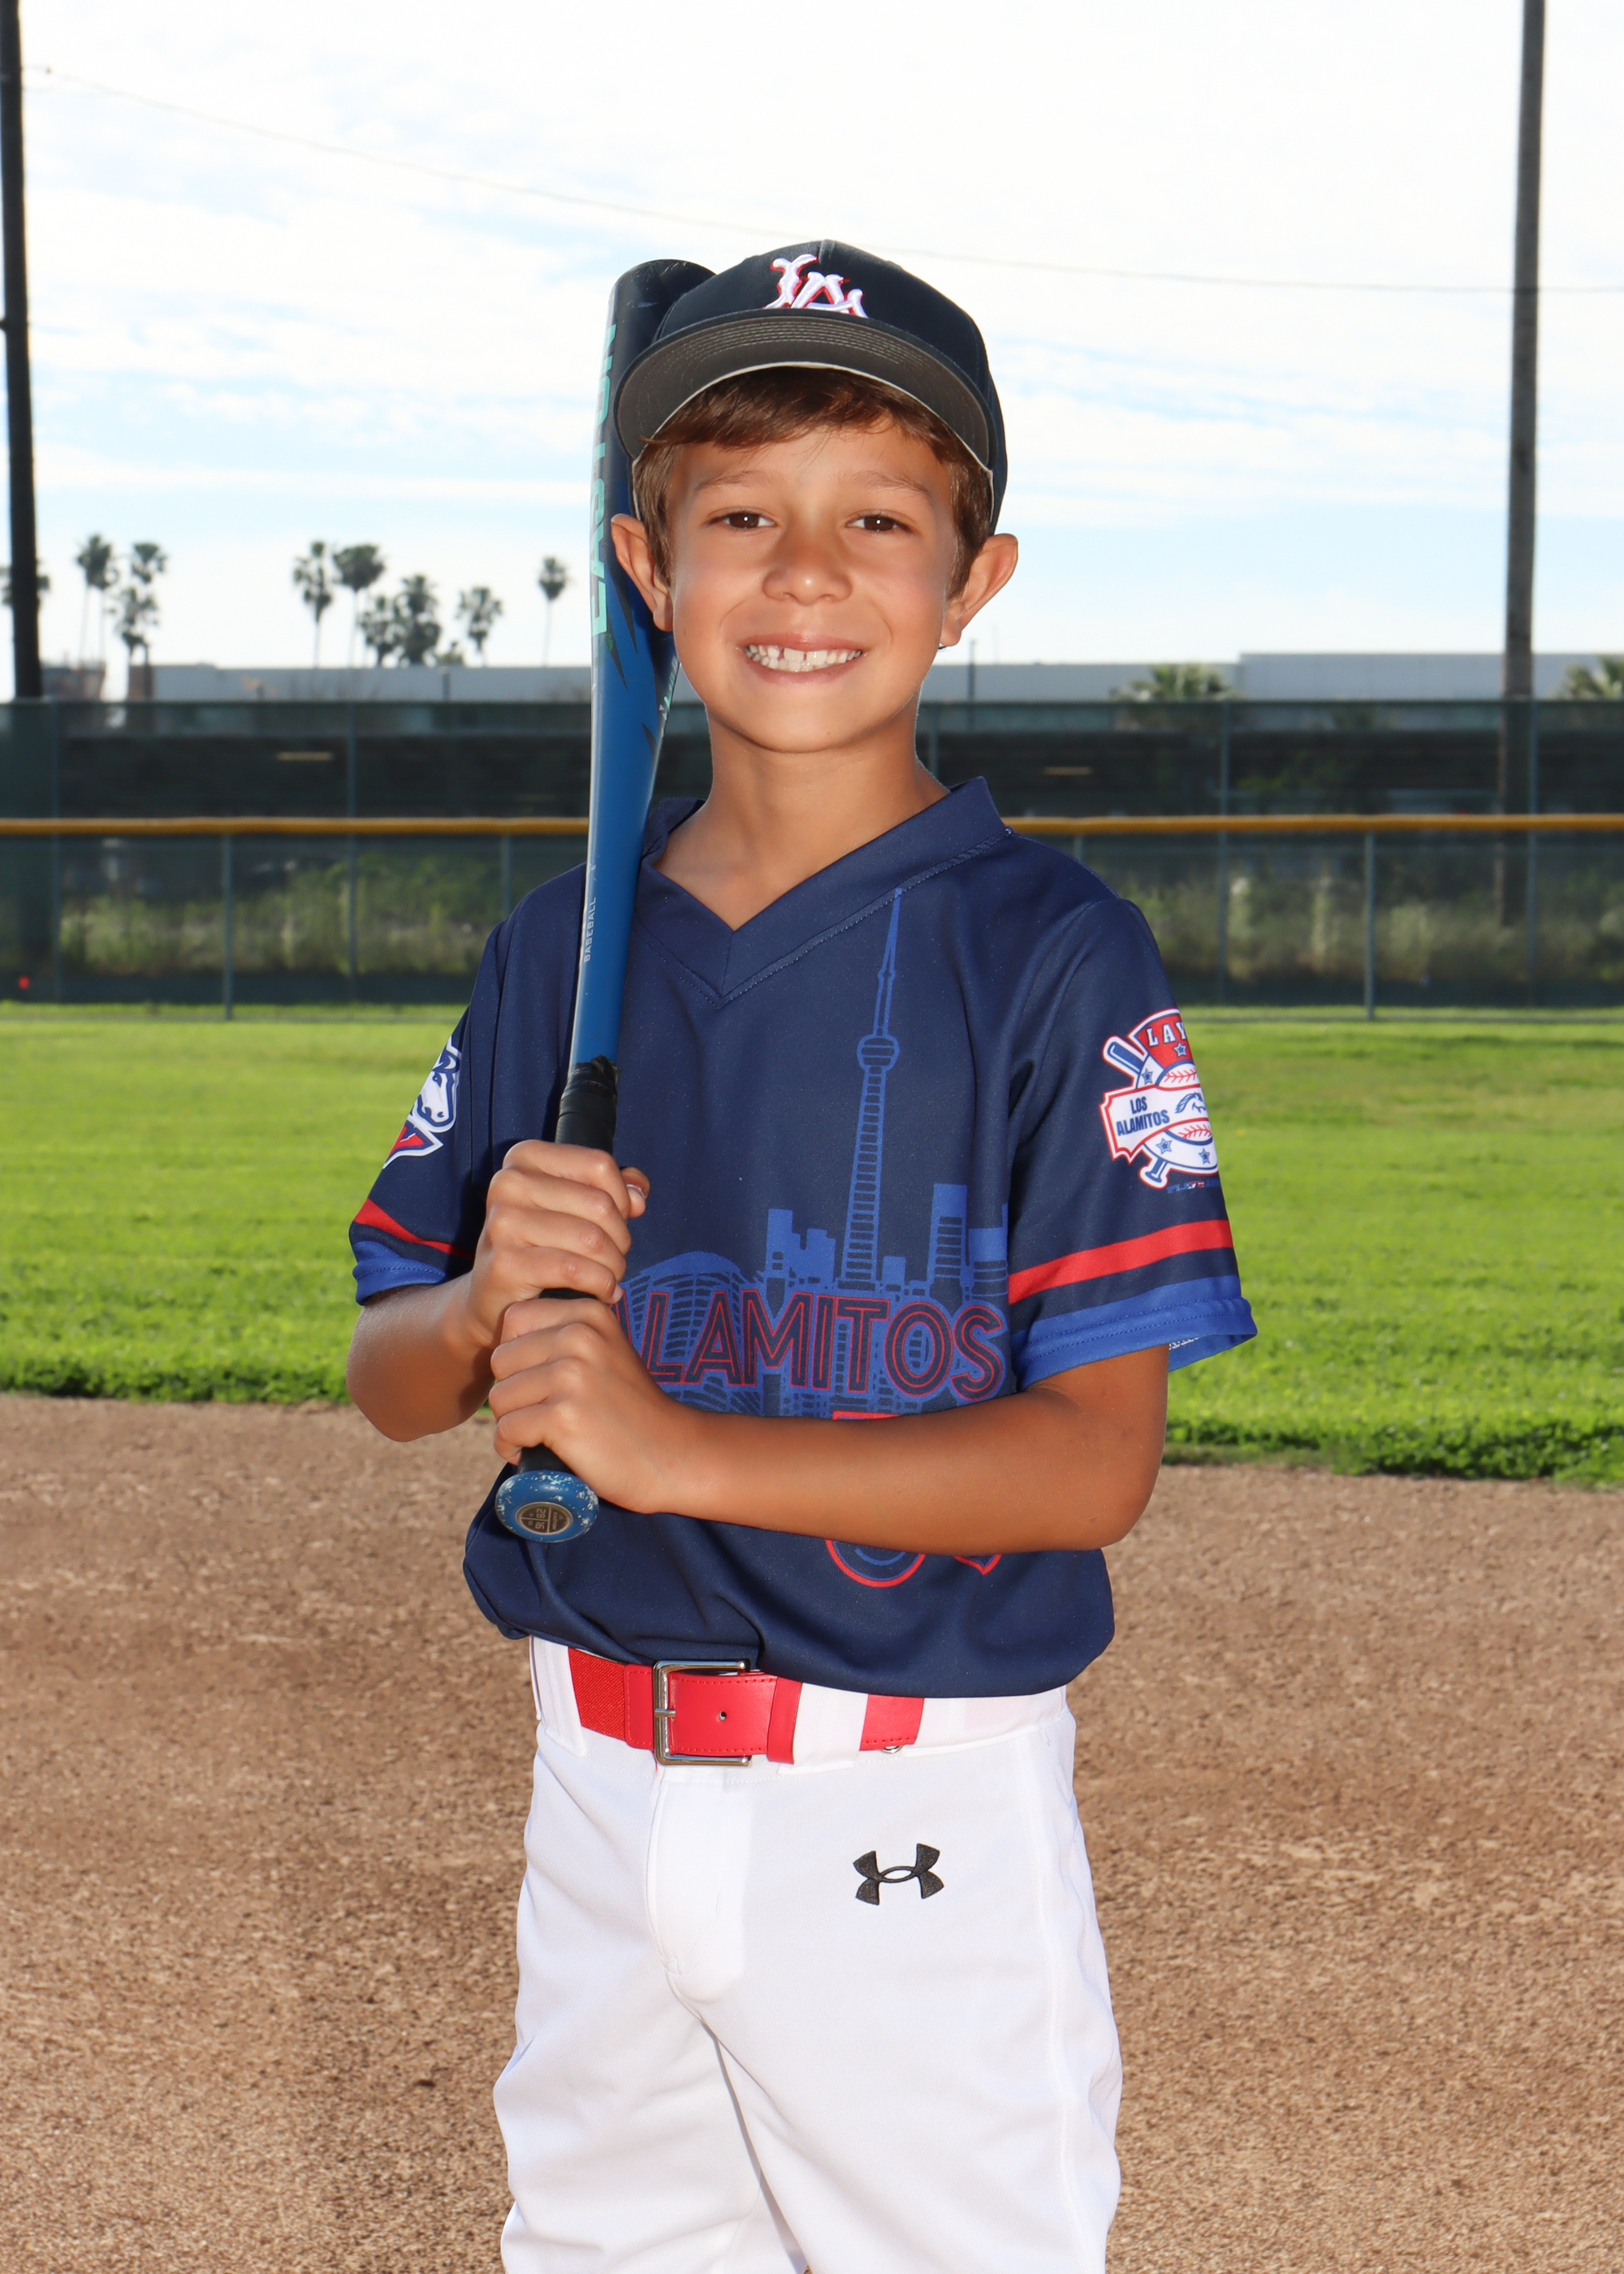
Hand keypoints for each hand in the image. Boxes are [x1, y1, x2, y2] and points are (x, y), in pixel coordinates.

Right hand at [457, 1142, 648, 1356]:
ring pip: (592, 1239)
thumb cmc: (539, 1246)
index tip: (617, 1222)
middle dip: (621, 1238)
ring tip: (611, 1276)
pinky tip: (604, 1292)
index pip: (599, 1164)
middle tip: (616, 1258)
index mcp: (525, 1158)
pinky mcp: (506, 1262)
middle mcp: (509, 1183)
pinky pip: (576, 1269)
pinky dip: (602, 1284)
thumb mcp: (572, 1208)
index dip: (622, 1198)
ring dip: (614, 1265)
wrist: (491, 1296)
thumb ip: (611, 1191)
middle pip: (600, 1203)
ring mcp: (503, 1222)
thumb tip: (639, 1195)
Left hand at [487, 1294, 700, 1510]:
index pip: (514, 1319)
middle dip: (510, 1391)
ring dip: (510, 1422)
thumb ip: (568, 1334)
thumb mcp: (606, 1350)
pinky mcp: (563, 1417)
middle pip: (500, 1359)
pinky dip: (511, 1447)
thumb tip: (508, 1337)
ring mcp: (571, 1376)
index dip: (515, 1355)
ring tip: (539, 1434)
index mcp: (588, 1315)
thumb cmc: (630, 1408)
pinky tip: (530, 1453)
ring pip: (499, 1397)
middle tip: (537, 1412)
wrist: (670, 1454)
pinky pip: (507, 1430)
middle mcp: (578, 1337)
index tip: (537, 1380)